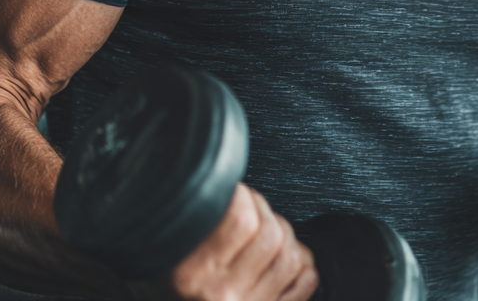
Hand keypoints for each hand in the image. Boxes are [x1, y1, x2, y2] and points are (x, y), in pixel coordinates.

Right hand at [131, 185, 317, 300]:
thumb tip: (231, 187)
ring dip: (287, 239)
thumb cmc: (179, 283)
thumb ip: (200, 221)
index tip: (241, 193)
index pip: (240, 218)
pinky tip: (285, 260)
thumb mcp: (172, 251)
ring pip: (292, 257)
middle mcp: (222, 295)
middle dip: (268, 213)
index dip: (246, 196)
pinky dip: (304, 265)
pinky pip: (305, 282)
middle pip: (271, 234)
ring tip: (269, 234)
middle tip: (256, 211)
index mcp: (192, 274)